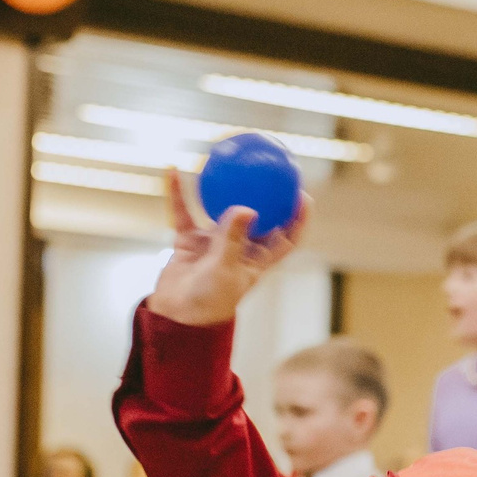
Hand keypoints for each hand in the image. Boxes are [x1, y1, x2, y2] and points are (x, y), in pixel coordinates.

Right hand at [146, 170, 305, 326]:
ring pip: (220, 209)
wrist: (175, 316)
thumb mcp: (224, 271)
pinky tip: (172, 170)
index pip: (286, 238)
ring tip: (222, 159)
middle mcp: (239, 248)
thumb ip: (233, 240)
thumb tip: (247, 208)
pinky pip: (184, 211)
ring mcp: (214, 242)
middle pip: (258, 216)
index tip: (303, 196)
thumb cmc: (208, 301)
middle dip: (264, 194)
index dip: (298, 219)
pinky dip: (178, 193)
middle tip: (266, 166)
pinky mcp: (190, 240)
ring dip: (220, 187)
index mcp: (257, 260)